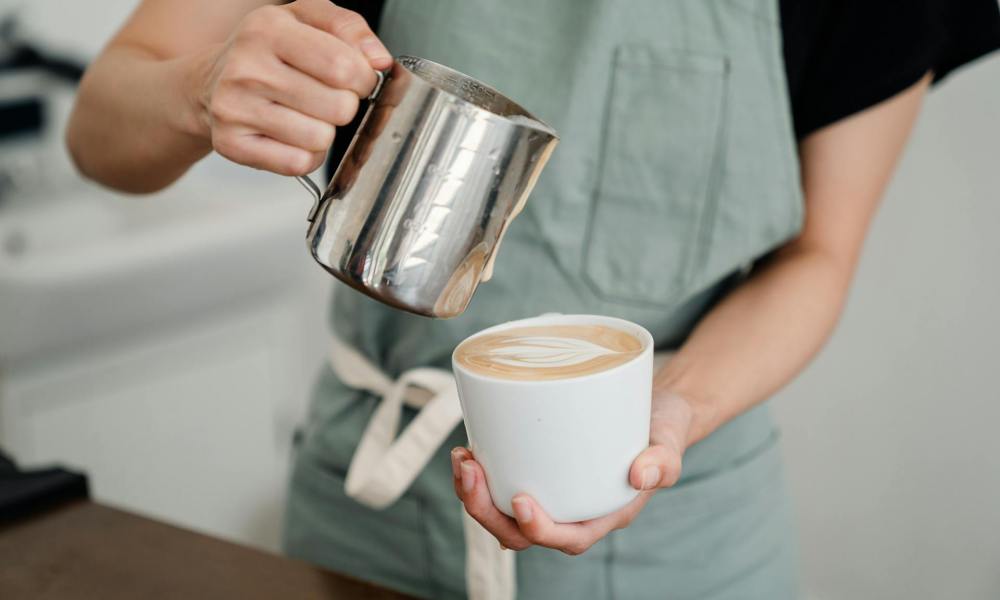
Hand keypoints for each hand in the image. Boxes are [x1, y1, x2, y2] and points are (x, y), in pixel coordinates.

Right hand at [191, 0, 391, 174]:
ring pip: (320, 139)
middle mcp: (246, 68)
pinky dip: (306, 155)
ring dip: (325, 132)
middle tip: (327, 97)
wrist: (211, 80)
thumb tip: (378, 60)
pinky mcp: (231, 144)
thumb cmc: (268, 50)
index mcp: (268, 29)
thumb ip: (348, 27)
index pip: (344, 66)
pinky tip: (292, 136)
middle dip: (345, 106)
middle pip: (338, 107)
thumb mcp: (306, 19)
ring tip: (306, 115)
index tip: (356, 79)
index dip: (364, 79)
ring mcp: (235, 109)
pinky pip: (298, 164)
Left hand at [452, 389, 694, 554]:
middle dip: (487, 510)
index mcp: (604, 515)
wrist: (654, 410)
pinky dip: (482, 474)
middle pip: (522, 533)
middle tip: (470, 472)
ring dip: (475, 494)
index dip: (539, 529)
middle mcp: (573, 511)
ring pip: (504, 514)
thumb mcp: (669, 442)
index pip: (567, 538)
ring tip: (462, 459)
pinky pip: (502, 486)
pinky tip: (469, 449)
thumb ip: (662, 461)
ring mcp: (552, 493)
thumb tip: (640, 474)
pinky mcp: (538, 471)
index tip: (519, 501)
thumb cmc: (662, 430)